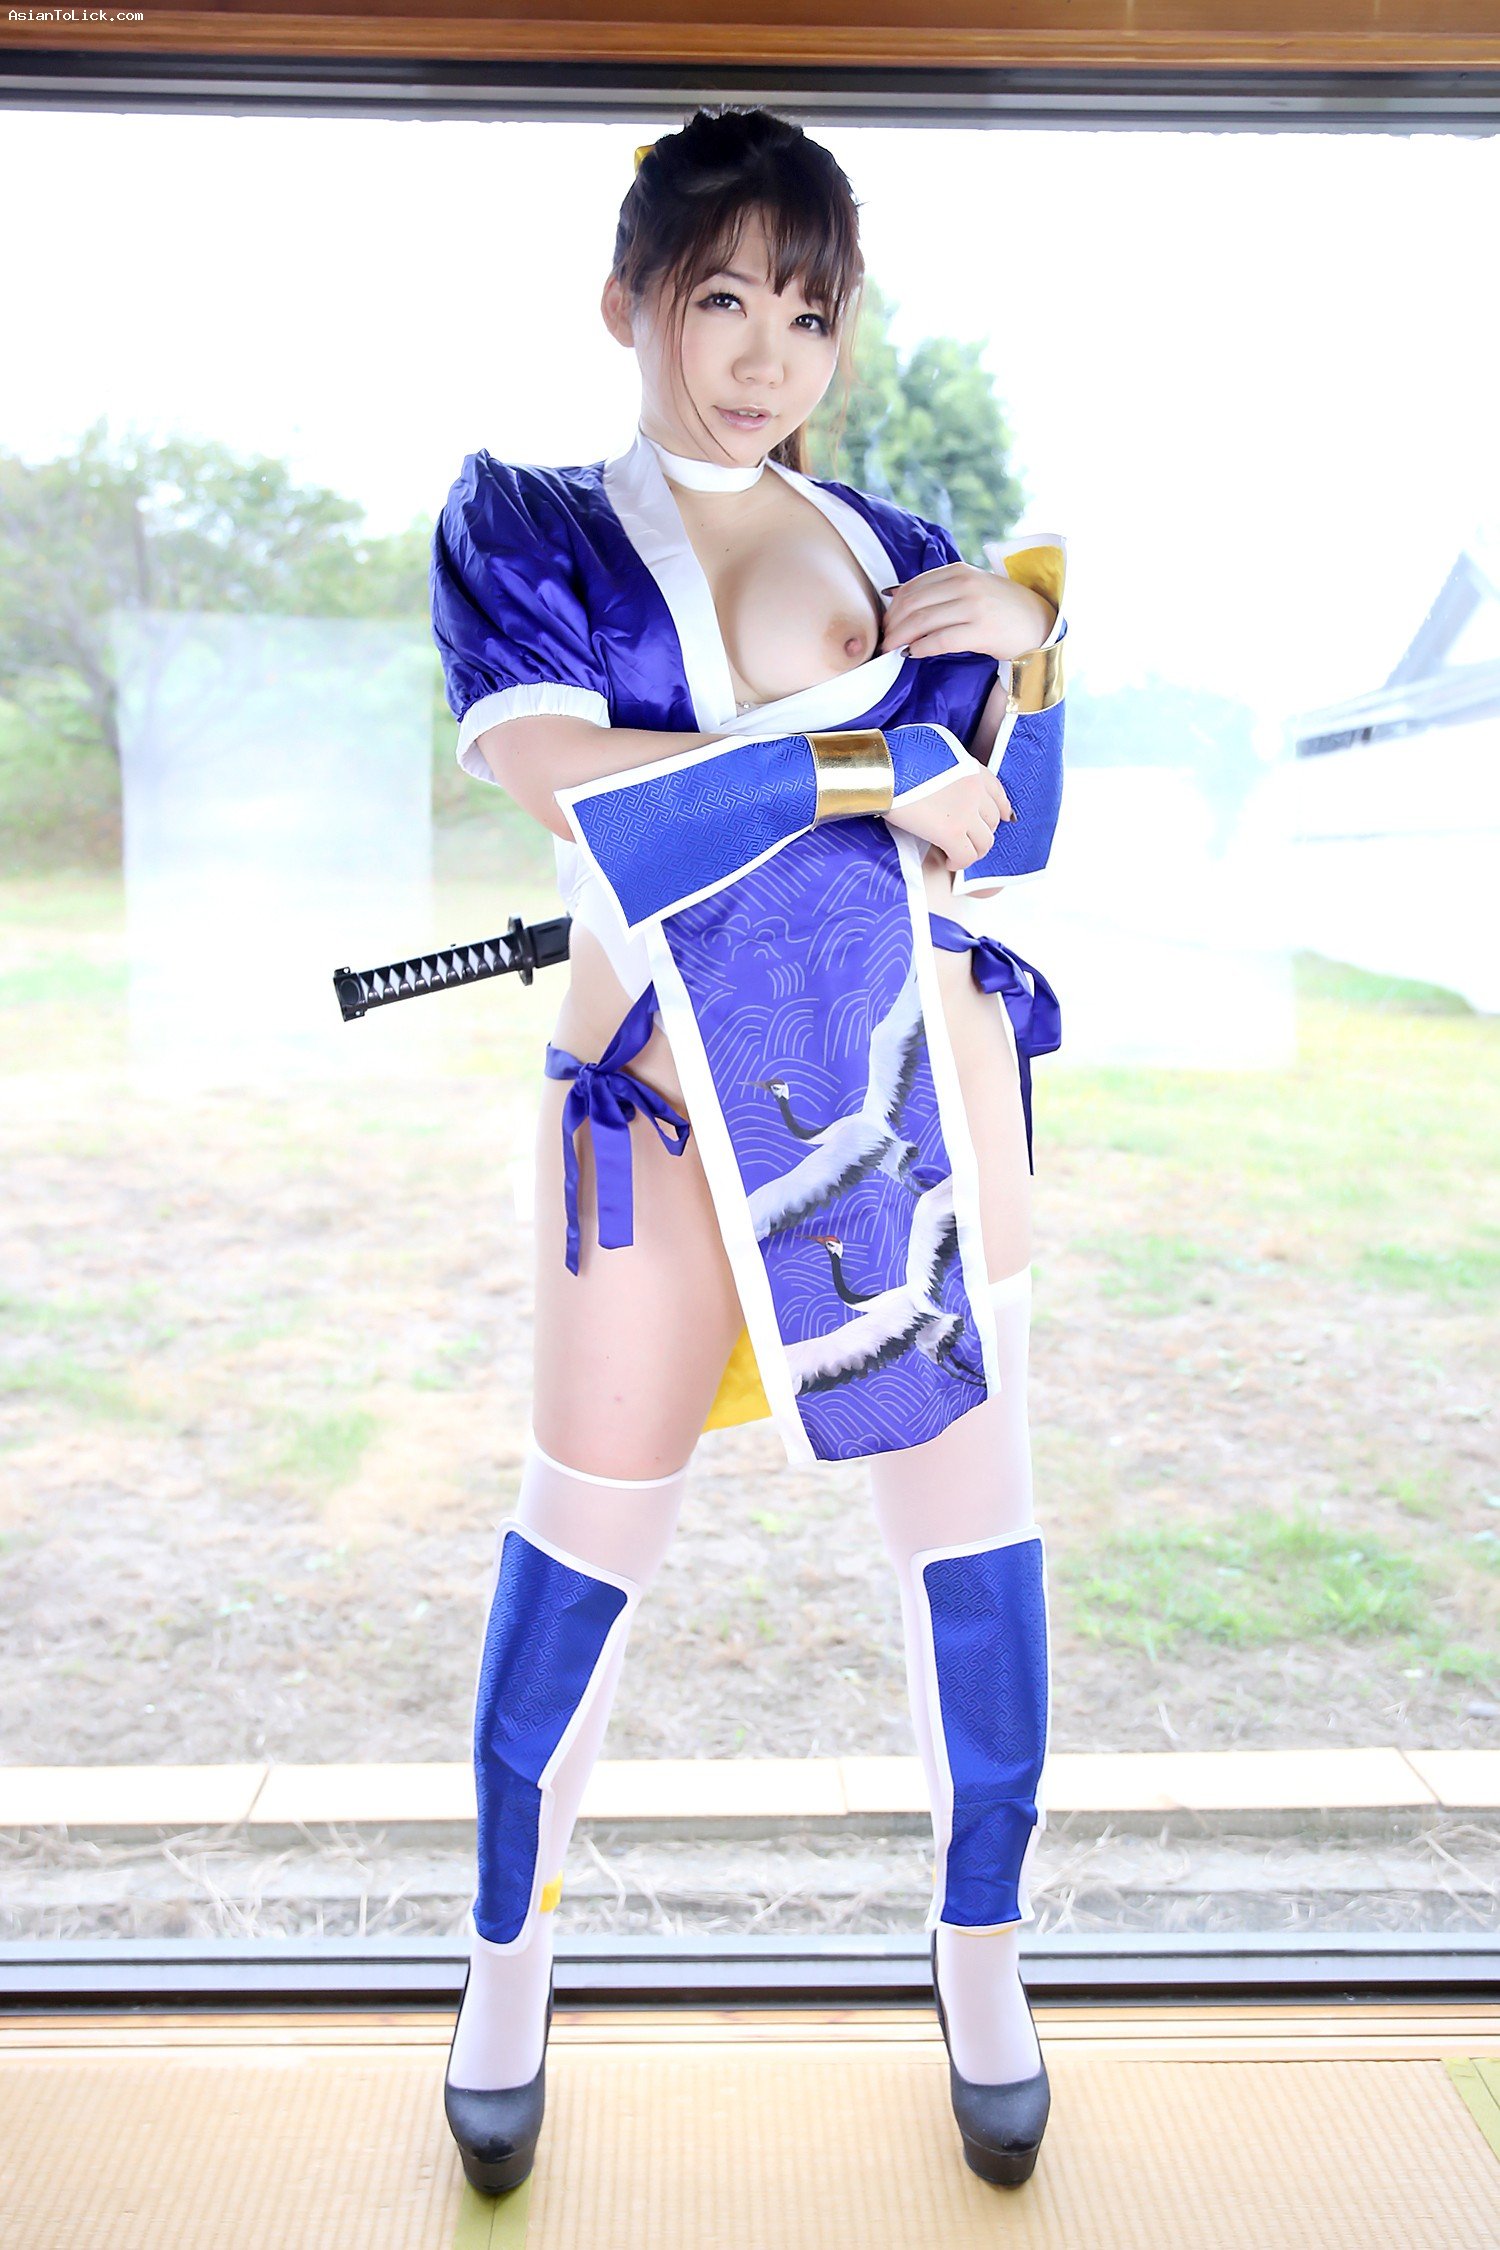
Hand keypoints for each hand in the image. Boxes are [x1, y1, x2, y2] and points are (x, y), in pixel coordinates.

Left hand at [879, 562, 1056, 663]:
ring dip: (900, 638)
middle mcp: (965, 585)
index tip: (884, 623)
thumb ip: (937, 588)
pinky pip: (940, 640)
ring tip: (891, 649)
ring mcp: (974, 607)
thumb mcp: (969, 586)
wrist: (1037, 622)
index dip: (893, 607)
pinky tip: (912, 654)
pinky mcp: (981, 631)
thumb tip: (892, 593)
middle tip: (882, 640)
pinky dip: (921, 648)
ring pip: (923, 622)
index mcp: (958, 570)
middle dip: (892, 624)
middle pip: (913, 604)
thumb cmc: (998, 607)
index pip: (913, 586)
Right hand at [884, 761, 1014, 872]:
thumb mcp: (933, 746)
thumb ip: (949, 761)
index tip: (1003, 817)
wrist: (883, 768)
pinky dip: (959, 863)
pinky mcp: (952, 832)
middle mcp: (975, 789)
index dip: (1002, 808)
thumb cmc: (897, 755)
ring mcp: (966, 812)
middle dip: (983, 832)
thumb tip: (945, 773)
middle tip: (969, 839)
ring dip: (973, 851)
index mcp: (971, 767)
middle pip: (993, 820)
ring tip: (957, 854)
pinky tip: (948, 861)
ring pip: (985, 842)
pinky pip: (966, 857)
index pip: (998, 792)